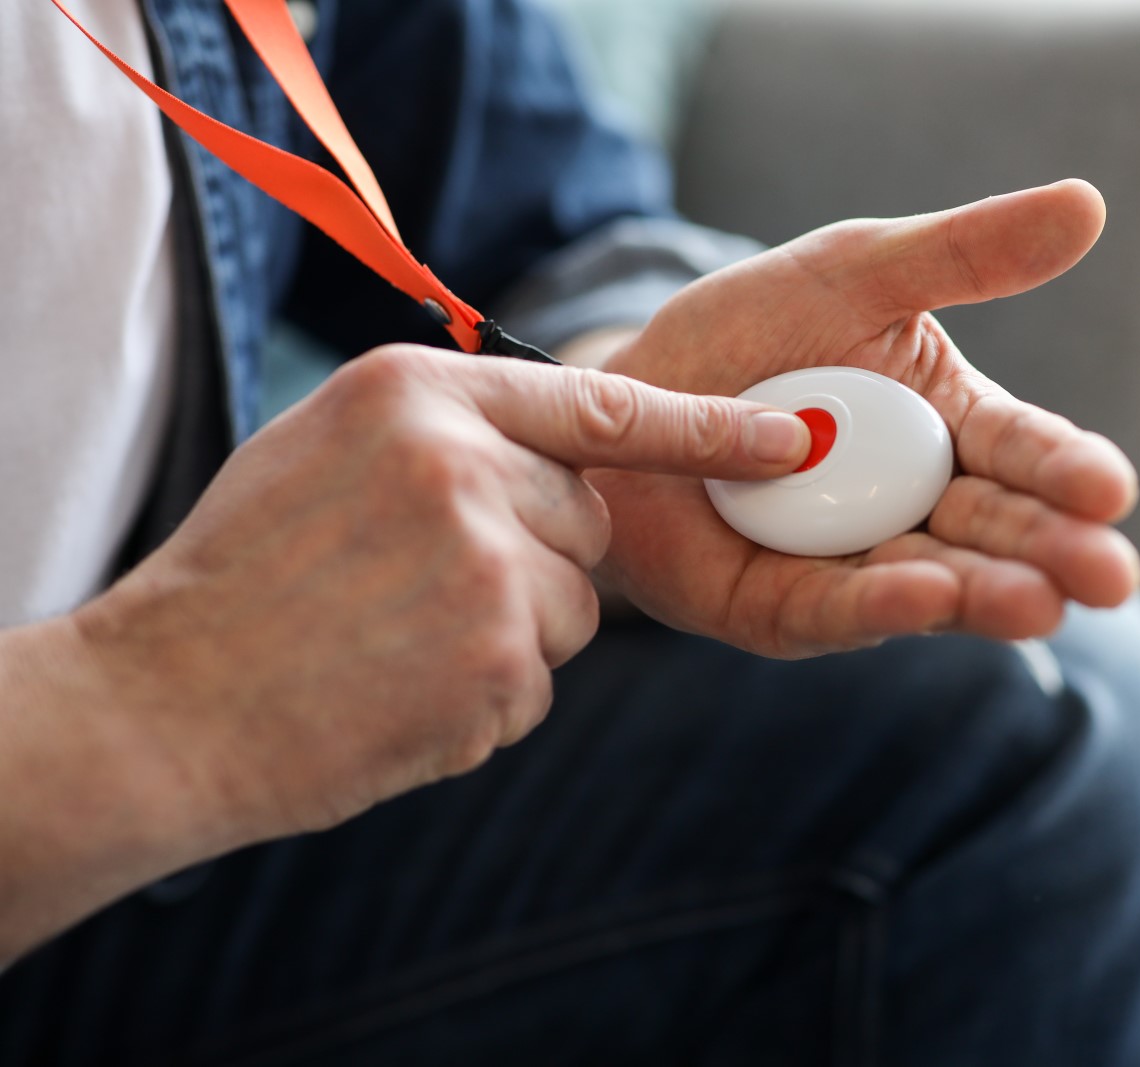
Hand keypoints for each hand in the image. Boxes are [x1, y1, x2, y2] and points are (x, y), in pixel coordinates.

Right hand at [66, 347, 810, 842]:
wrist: (165, 699)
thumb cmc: (244, 575)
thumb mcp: (327, 449)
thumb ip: (448, 432)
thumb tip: (561, 456)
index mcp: (418, 394)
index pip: (600, 403)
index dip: (706, 425)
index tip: (788, 438)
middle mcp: (466, 466)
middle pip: (587, 520)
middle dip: (534, 558)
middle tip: (420, 590)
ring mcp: (489, 566)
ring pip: (571, 606)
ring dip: (509, 634)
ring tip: (393, 642)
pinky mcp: (499, 662)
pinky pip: (538, 680)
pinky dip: (485, 698)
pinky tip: (398, 691)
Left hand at [588, 180, 1139, 657]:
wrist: (629, 391)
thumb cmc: (751, 332)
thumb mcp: (856, 272)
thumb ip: (964, 253)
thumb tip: (1089, 206)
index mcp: (947, 430)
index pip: (1022, 452)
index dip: (1067, 470)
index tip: (1112, 487)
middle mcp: (916, 509)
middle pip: (996, 533)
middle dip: (1053, 554)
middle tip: (1111, 576)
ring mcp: (854, 565)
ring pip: (933, 584)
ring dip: (988, 595)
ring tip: (1042, 605)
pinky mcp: (785, 610)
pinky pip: (837, 609)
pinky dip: (884, 607)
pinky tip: (930, 600)